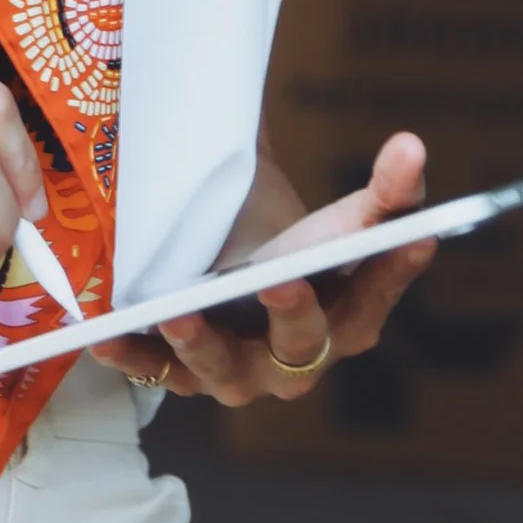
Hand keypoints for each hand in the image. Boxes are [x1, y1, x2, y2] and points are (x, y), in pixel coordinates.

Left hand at [92, 131, 432, 409]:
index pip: (379, 292)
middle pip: (305, 344)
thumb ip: (381, 188)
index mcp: (349, 316)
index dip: (396, 268)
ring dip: (203, 344)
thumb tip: (412, 145)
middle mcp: (300, 358)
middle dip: (294, 314)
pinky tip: (106, 338)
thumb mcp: (333, 219)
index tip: (415, 237)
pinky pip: (157, 376)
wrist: (230, 278)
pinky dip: (133, 358)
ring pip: (226, 369)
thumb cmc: (289, 250)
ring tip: (180, 314)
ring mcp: (241, 374)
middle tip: (282, 282)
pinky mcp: (185, 377)